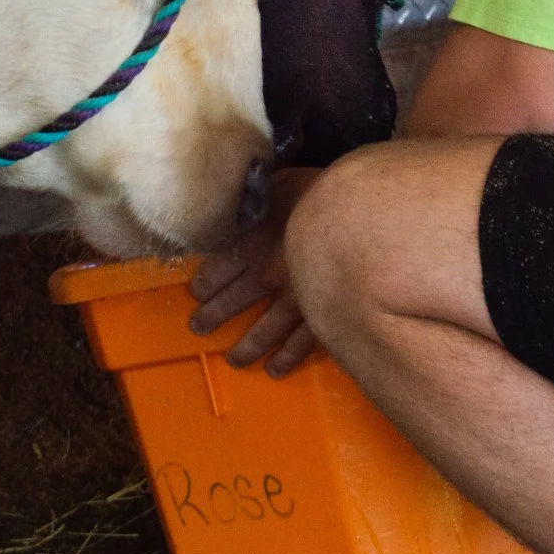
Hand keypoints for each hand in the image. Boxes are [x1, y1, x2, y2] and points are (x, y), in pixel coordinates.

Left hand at [187, 166, 321, 373]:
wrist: (356, 214)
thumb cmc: (315, 191)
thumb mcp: (273, 183)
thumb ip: (252, 198)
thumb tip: (233, 199)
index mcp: (249, 245)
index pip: (215, 271)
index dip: (203, 284)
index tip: (196, 293)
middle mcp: (265, 277)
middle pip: (232, 302)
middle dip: (213, 317)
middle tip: (198, 327)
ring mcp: (294, 301)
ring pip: (263, 331)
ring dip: (245, 348)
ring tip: (234, 359)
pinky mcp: (321, 315)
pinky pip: (300, 343)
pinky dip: (286, 357)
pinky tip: (275, 369)